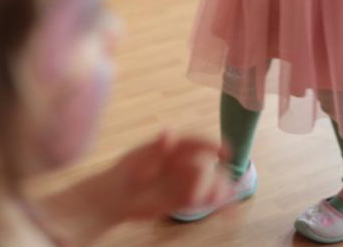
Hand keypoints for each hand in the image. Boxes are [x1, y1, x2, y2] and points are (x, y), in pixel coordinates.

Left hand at [103, 133, 230, 221]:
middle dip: (216, 175)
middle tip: (220, 184)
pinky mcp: (181, 201)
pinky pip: (201, 201)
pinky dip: (215, 203)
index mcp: (172, 148)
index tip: (224, 150)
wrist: (115, 196)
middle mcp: (181, 164)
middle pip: (205, 166)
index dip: (210, 144)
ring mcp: (182, 182)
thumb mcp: (139, 156)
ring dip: (219, 190)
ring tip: (221, 198)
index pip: (195, 143)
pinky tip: (227, 210)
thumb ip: (156, 146)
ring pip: (207, 184)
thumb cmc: (125, 171)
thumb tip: (169, 132)